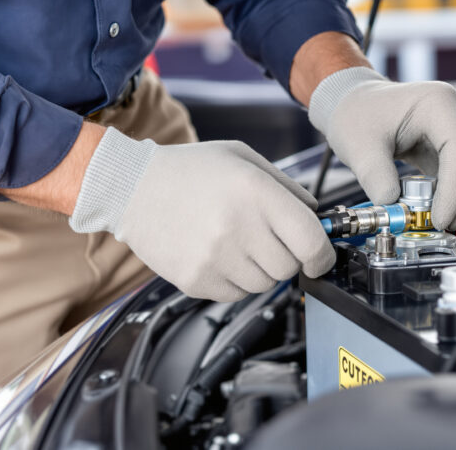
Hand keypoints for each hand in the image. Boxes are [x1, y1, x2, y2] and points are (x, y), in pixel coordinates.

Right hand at [69, 128, 334, 300]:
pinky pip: (237, 295)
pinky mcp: (196, 281)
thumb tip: (318, 217)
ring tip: (238, 243)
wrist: (131, 188)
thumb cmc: (190, 170)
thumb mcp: (244, 159)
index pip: (311, 241)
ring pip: (265, 285)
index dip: (323, 255)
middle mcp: (238, 228)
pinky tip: (219, 254)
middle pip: (290, 268)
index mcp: (256, 194)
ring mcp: (216, 259)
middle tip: (269, 240)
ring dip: (261, 270)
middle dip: (288, 258)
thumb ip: (286, 187)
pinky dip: (237, 280)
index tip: (321, 256)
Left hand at [308, 67, 455, 230]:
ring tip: (441, 221)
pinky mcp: (452, 144)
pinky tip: (440, 209)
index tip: (440, 217)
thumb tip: (393, 208)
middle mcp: (454, 111)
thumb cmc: (358, 113)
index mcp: (436, 102)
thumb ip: (375, 177)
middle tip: (444, 225)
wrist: (357, 104)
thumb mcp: (358, 146)